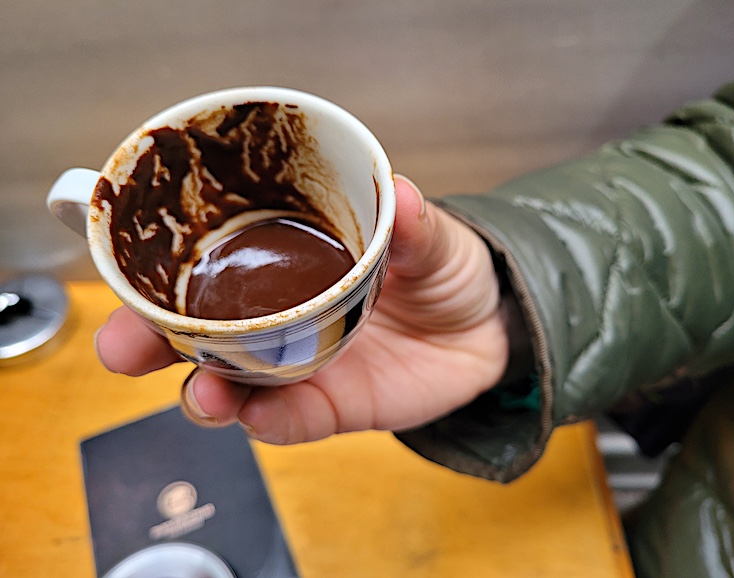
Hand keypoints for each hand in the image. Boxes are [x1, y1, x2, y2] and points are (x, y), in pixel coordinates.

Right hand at [96, 175, 508, 442]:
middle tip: (122, 347)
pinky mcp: (332, 407)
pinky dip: (271, 421)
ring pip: (232, 385)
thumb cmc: (444, 269)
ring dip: (204, 393)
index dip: (159, 270)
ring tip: (202, 392)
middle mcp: (280, 317)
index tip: (121, 267)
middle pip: (197, 333)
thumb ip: (414, 224)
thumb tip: (397, 190)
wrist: (489, 329)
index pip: (209, 264)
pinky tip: (260, 416)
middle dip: (150, 342)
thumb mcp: (434, 237)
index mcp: (287, 263)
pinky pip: (291, 420)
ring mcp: (301, 365)